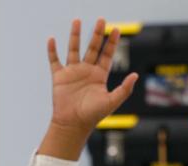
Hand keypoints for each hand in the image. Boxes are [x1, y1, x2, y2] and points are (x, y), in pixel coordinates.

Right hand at [38, 18, 137, 160]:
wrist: (72, 125)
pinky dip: (52, 50)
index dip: (112, 42)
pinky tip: (51, 39)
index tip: (116, 29)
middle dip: (96, 34)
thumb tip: (136, 75)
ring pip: (74, 49)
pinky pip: (54, 61)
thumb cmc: (92, 116)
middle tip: (101, 20)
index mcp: (99, 76)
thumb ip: (124, 89)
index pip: (107, 55)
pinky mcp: (59, 77)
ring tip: (76, 21)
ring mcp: (72, 73)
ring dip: (75, 36)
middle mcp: (86, 71)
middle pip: (92, 48)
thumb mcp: (111, 102)